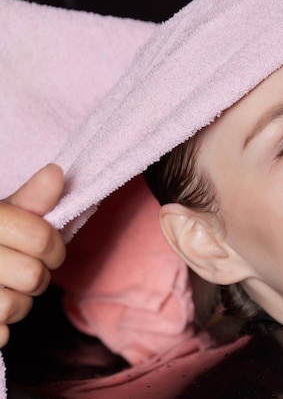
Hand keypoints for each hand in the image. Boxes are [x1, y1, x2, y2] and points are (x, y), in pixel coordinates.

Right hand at [0, 164, 65, 346]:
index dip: (55, 246)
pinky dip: (2, 328)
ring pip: (15, 306)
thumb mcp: (4, 212)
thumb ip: (31, 199)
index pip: (41, 238)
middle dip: (38, 274)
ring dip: (21, 301)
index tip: (47, 247)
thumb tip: (57, 173)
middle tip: (25, 268)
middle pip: (34, 276)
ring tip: (7, 287)